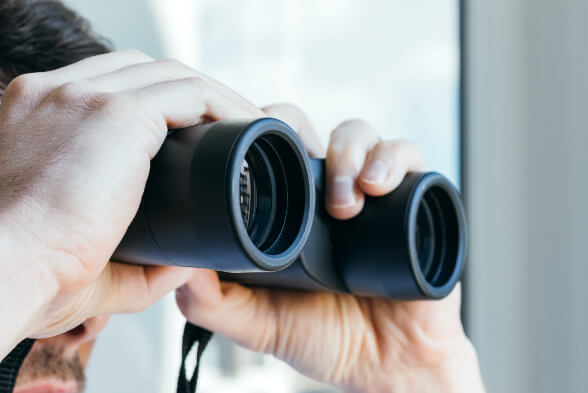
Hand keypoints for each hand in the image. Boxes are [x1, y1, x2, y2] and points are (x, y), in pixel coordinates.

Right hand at [0, 50, 264, 355]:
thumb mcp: (82, 261)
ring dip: (215, 99)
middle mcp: (56, 93)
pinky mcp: (114, 112)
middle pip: (141, 72)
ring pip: (171, 76)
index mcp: (38, 118)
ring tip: (247, 127)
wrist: (0, 272)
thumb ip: (135, 265)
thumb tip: (180, 267)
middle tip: (227, 130)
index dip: (156, 106)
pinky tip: (245, 128)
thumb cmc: (27, 276)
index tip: (192, 136)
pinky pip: (190, 93)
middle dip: (188, 97)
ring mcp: (84, 96)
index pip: (108, 88)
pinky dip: (223, 106)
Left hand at [176, 104, 484, 391]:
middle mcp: (329, 193)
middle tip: (296, 162)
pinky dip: (393, 159)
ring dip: (347, 153)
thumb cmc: (326, 338)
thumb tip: (177, 269)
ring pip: (359, 134)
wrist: (387, 365)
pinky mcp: (414, 200)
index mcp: (292, 210)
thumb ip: (214, 304)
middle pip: (311, 129)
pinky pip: (409, 157)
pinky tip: (377, 186)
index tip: (247, 150)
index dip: (257, 136)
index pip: (270, 150)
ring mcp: (371, 193)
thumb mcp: (258, 323)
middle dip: (300, 134)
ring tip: (342, 202)